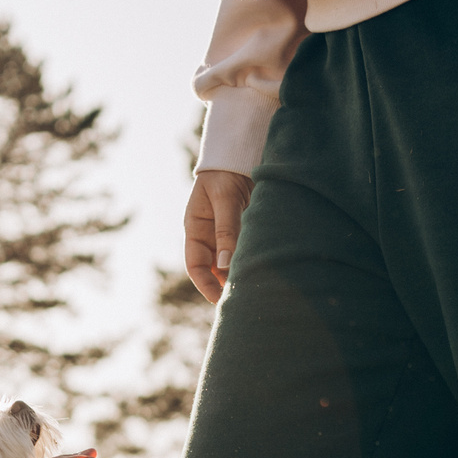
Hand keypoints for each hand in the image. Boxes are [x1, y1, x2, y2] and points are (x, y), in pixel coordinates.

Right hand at [183, 169, 253, 301]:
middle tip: (242, 299)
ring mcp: (225, 236)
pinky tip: (263, 272)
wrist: (238, 157)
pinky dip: (251, 263)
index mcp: (195, 229)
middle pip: (213, 270)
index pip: (195, 265)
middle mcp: (208, 237)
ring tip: (255, 288)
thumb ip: (226, 230)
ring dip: (240, 275)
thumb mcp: (225, 200)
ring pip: (230, 264)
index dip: (204, 285)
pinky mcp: (242, 233)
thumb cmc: (225, 174)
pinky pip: (245, 253)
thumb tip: (225, 265)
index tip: (218, 300)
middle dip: (225, 285)